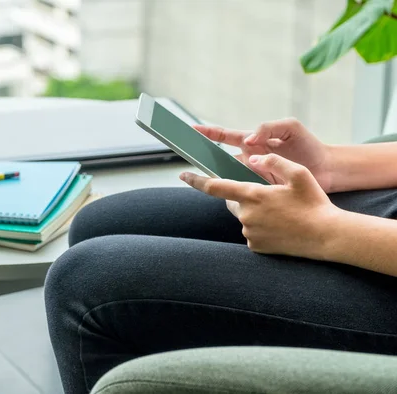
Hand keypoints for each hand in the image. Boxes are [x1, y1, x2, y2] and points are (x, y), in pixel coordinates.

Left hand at [180, 154, 340, 258]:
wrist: (327, 236)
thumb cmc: (314, 203)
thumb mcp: (299, 174)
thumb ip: (274, 161)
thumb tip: (255, 158)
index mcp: (252, 195)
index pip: (215, 187)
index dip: (196, 180)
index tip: (183, 175)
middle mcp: (246, 215)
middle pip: (233, 202)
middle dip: (243, 197)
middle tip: (269, 198)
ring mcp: (249, 233)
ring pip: (244, 218)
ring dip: (255, 213)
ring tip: (282, 214)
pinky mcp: (255, 246)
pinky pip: (252, 233)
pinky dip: (261, 228)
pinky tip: (281, 227)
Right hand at [194, 118, 332, 192]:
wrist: (328, 170)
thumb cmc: (309, 146)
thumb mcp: (291, 128)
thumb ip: (268, 128)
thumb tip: (248, 140)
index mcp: (255, 142)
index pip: (226, 136)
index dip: (209, 133)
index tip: (191, 130)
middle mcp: (251, 159)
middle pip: (222, 159)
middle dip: (206, 159)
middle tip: (190, 159)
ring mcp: (255, 175)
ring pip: (231, 177)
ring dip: (221, 178)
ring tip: (207, 179)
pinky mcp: (262, 190)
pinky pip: (244, 191)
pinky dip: (237, 193)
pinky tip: (232, 195)